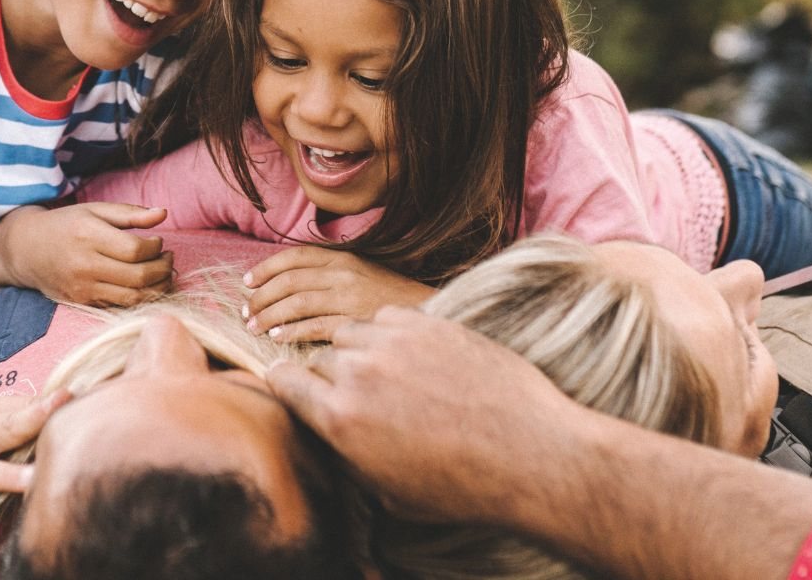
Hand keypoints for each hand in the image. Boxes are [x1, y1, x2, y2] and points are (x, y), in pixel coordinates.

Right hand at [0, 202, 173, 305]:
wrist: (26, 250)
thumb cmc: (67, 225)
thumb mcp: (95, 210)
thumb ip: (130, 213)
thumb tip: (163, 213)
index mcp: (89, 236)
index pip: (136, 250)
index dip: (156, 247)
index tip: (158, 241)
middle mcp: (85, 265)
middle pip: (139, 276)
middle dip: (163, 268)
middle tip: (169, 258)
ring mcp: (83, 288)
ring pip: (133, 298)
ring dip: (158, 288)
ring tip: (163, 273)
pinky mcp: (82, 303)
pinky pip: (120, 306)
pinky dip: (140, 299)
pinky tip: (146, 285)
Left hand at [244, 246, 433, 341]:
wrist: (428, 313)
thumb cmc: (391, 299)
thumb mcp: (362, 273)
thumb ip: (330, 274)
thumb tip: (289, 285)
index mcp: (343, 258)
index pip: (295, 256)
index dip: (267, 268)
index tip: (248, 281)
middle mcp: (343, 274)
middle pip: (289, 281)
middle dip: (262, 296)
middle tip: (246, 311)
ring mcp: (348, 298)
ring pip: (296, 303)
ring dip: (269, 315)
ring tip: (254, 327)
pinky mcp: (353, 322)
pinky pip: (313, 326)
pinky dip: (291, 331)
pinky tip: (278, 337)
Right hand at [267, 306, 581, 524]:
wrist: (528, 453)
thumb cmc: (462, 486)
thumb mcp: (388, 494)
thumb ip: (348, 457)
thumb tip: (335, 438)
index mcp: (338, 419)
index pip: (283, 382)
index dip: (286, 386)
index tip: (296, 388)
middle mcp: (358, 373)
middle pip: (319, 359)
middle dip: (330, 377)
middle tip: (358, 395)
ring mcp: (394, 342)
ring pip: (351, 332)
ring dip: (359, 350)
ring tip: (387, 373)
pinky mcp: (428, 323)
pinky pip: (386, 317)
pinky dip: (391, 333)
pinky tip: (412, 356)